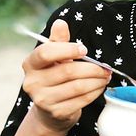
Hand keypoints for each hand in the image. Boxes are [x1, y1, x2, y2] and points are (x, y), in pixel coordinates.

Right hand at [22, 19, 110, 133]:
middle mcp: (32, 83)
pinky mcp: (56, 113)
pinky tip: (100, 87)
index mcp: (30, 64)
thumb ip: (58, 41)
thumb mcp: (54, 58)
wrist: (49, 112)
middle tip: (105, 68)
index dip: (67, 49)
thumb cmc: (54, 78)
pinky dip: (95, 92)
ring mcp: (43, 100)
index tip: (84, 50)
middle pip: (68, 71)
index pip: (46, 52)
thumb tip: (61, 23)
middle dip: (92, 68)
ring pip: (77, 86)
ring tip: (105, 76)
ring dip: (96, 80)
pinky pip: (82, 100)